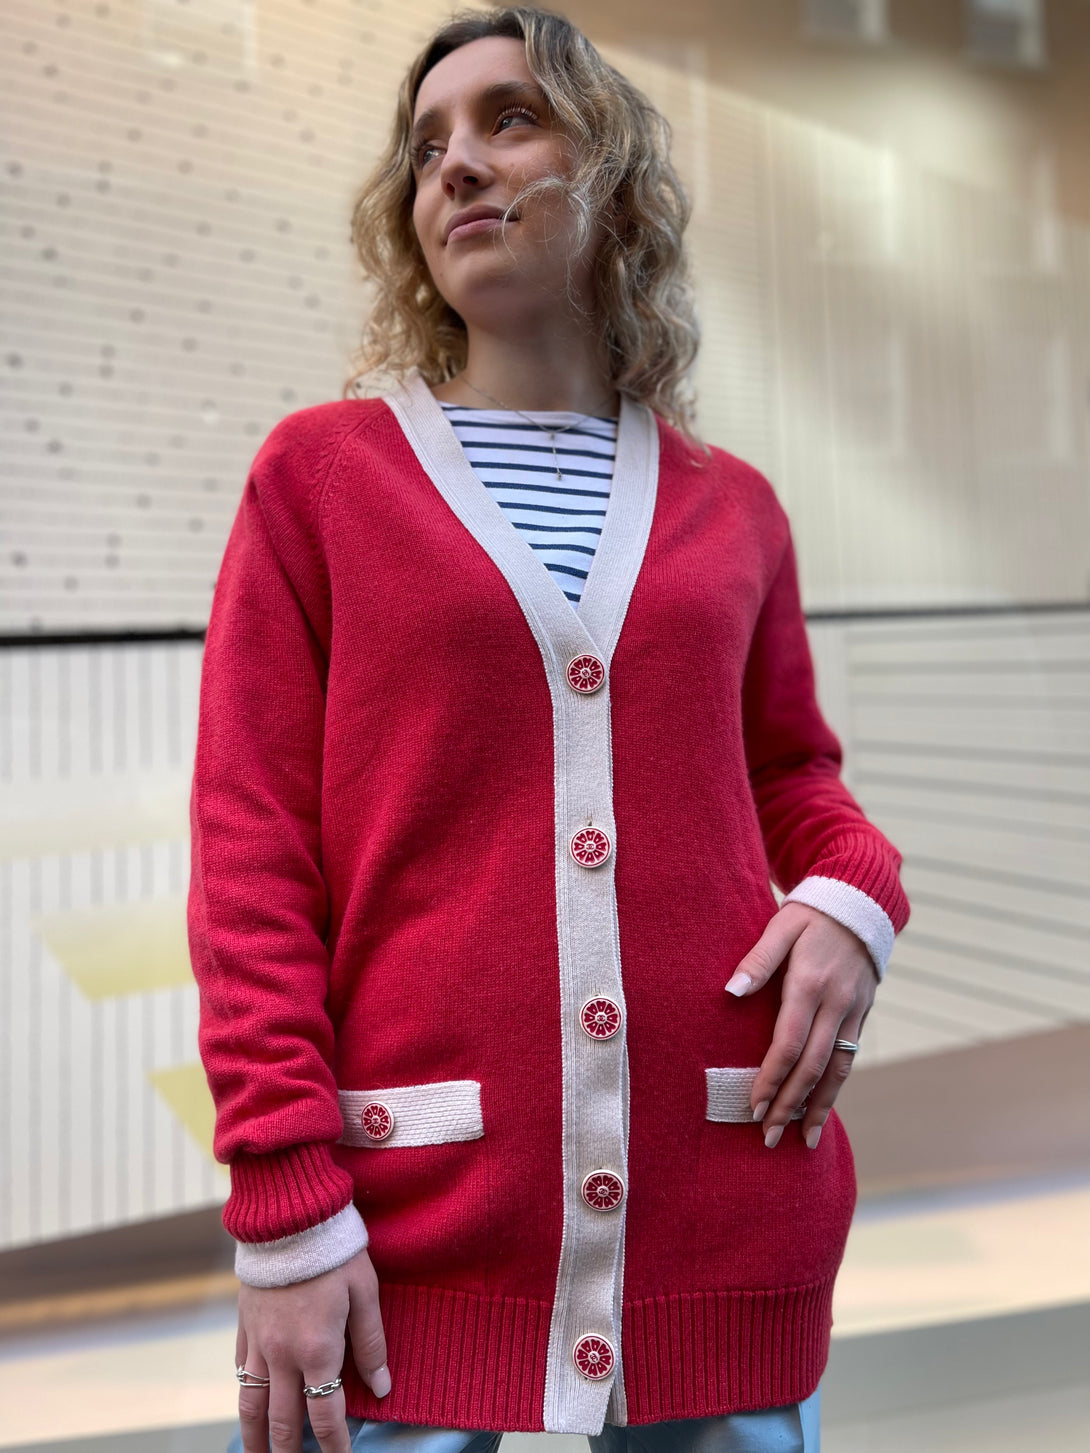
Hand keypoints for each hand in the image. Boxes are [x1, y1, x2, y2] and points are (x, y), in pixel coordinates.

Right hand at [235, 1246, 389, 1452]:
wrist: (288, 1216)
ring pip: (251, 1406)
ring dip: (255, 1439)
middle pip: (283, 1422)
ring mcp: (258, 1342)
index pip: (325, 1416)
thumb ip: (371, 1343)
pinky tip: (249, 1407)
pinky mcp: (244, 1326)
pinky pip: (240, 1373)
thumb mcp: (365, 1292)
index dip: (335, 1446)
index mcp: (318, 1349)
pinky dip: (244, 1397)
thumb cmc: (334, 1251)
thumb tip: (383, 1387)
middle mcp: (283, 1355)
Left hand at [724, 901, 874, 1150]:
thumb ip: (757, 960)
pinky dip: (836, 1087)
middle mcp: (836, 1003)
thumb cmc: (810, 914)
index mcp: (809, 984)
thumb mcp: (780, 926)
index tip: (753, 1106)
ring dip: (819, 1107)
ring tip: (803, 1141)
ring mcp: (854, 1010)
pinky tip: (823, 1108)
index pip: (788, 1043)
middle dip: (790, 1104)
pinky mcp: (863, 1013)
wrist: (861, 901)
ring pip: (838, 1069)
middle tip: (769, 1137)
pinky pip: (849, 1058)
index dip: (770, 1079)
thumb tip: (730, 992)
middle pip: (812, 1066)